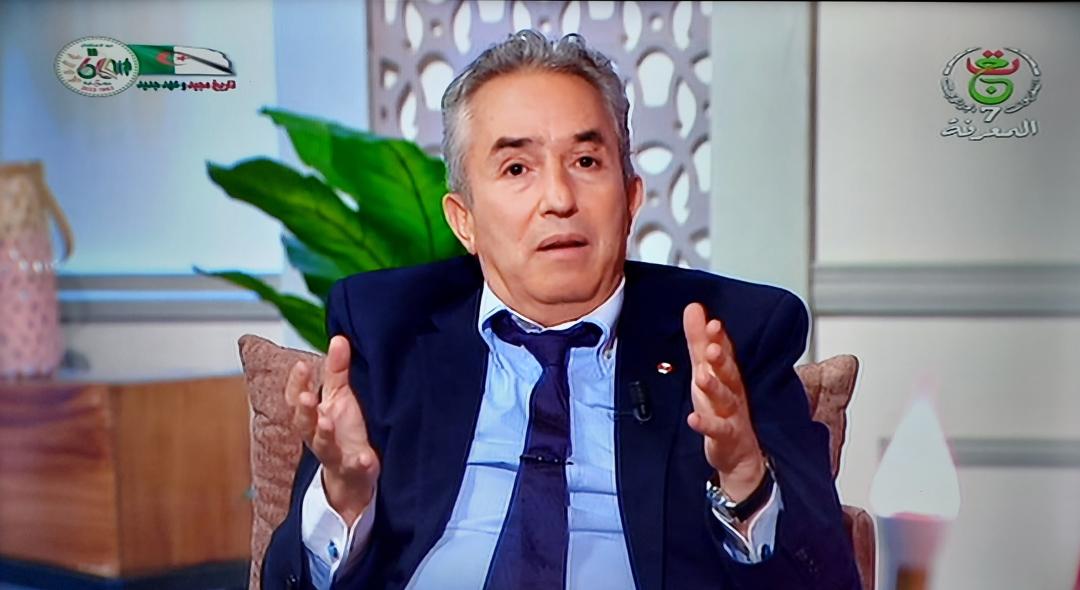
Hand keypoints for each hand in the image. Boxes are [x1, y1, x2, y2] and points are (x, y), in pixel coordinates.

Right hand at [285, 335, 379, 524]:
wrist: (352, 474)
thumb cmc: (344, 430)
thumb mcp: (340, 397)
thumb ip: (337, 370)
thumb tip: (338, 338)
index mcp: (314, 414)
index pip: (297, 398)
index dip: (297, 384)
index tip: (301, 366)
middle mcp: (318, 434)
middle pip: (304, 423)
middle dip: (303, 410)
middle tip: (306, 397)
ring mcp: (334, 454)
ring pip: (323, 446)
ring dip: (323, 434)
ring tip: (327, 423)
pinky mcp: (353, 470)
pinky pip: (354, 468)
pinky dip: (359, 463)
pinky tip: (366, 458)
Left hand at [683, 303, 765, 502]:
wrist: (740, 454)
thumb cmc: (723, 408)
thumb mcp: (707, 371)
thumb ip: (699, 341)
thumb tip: (693, 308)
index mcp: (728, 375)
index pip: (725, 352)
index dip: (718, 338)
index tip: (711, 322)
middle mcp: (732, 392)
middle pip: (728, 373)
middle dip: (721, 358)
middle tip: (712, 345)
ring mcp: (731, 415)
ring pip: (724, 399)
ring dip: (714, 388)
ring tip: (702, 377)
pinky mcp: (726, 437)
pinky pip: (716, 430)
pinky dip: (705, 424)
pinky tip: (693, 419)